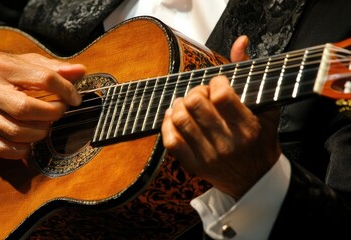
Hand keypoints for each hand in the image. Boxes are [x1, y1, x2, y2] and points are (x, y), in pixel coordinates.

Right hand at [0, 52, 85, 158]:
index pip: (43, 78)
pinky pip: (4, 149)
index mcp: (2, 67)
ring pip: (17, 132)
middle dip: (52, 113)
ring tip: (45, 124)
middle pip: (27, 108)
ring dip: (40, 132)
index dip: (67, 90)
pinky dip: (24, 149)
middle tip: (59, 110)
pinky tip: (29, 139)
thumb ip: (52, 67)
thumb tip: (80, 72)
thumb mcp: (22, 61)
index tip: (75, 98)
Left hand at [161, 36, 280, 198]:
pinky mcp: (194, 165)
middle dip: (196, 91)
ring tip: (186, 104)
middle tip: (200, 94)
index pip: (220, 95)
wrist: (255, 180)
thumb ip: (250, 73)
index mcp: (247, 127)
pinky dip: (168, 124)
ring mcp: (208, 155)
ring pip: (180, 119)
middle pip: (195, 104)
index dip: (215, 82)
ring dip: (179, 105)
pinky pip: (170, 141)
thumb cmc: (261, 141)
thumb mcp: (265, 107)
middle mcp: (227, 142)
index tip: (218, 84)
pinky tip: (174, 117)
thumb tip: (240, 41)